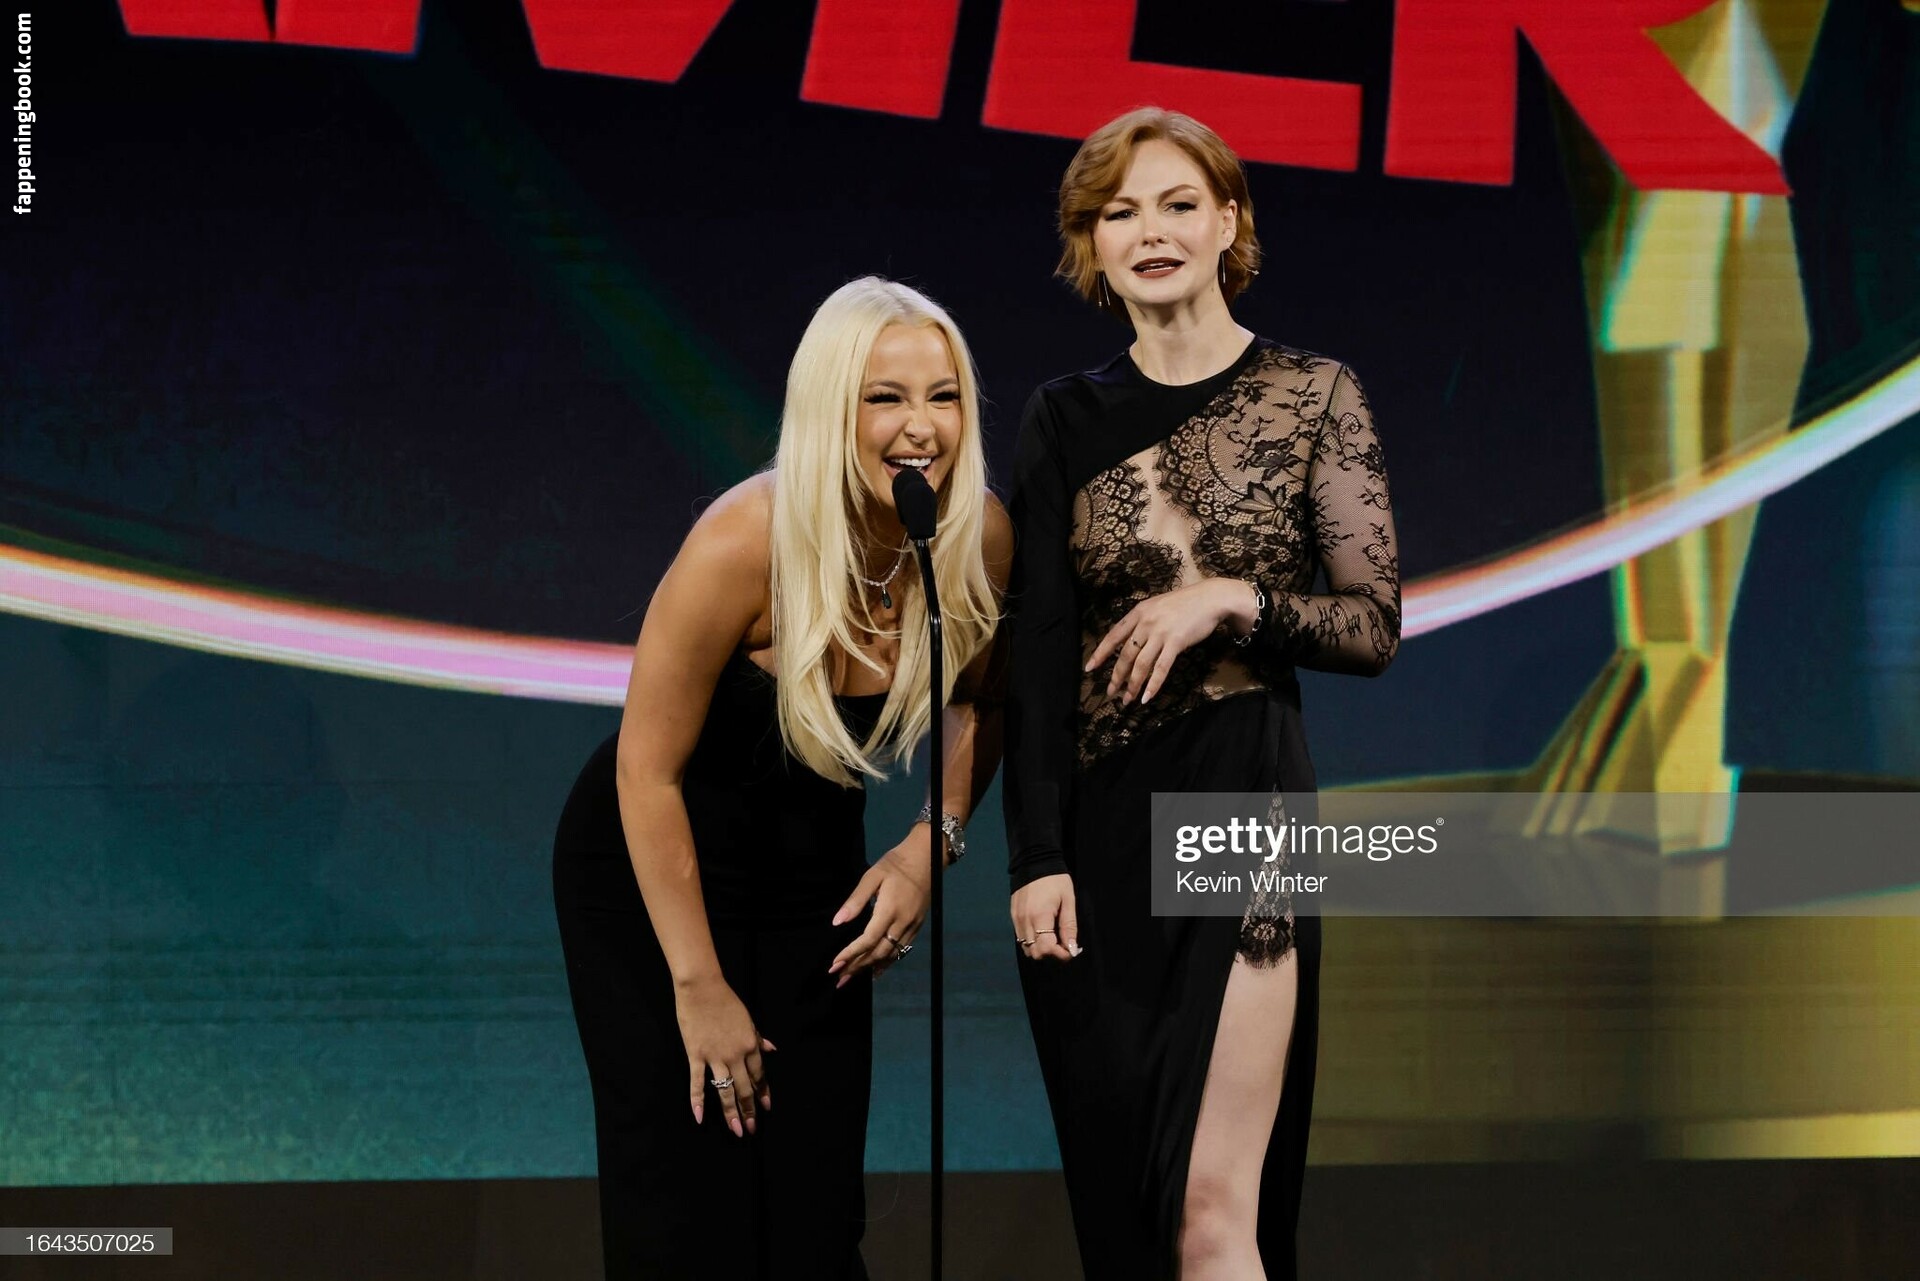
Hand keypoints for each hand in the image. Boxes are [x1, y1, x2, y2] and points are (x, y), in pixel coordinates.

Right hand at [675, 974, 775, 1136]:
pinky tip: (700, 1117)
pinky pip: (698, 1082)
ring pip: (725, 1090)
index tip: (767, 1108)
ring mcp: (715, 1057)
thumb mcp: (748, 1019)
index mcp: (750, 1045)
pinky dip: (697, 1100)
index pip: (759, 1075)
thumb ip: (758, 1038)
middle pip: (745, 1088)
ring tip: (737, 1130)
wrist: (702, 988)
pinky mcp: (696, 1056)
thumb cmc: (726, 1001)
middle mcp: (736, 1055)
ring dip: (731, 1112)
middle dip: (750, 1110)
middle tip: (752, 1129)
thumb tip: (772, 1049)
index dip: (763, 1092)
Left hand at [828, 825, 932, 987]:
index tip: (835, 965)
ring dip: (870, 967)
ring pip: (891, 954)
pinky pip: (902, 950)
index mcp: (889, 910)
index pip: (868, 940)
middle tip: (839, 978)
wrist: (928, 857)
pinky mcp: (917, 925)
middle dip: (857, 967)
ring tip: (852, 977)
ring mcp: (912, 926)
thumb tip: (837, 922)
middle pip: (878, 952)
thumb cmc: (896, 863)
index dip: (850, 954)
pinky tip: (877, 970)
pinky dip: (888, 962)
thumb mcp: (872, 876)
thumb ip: (856, 900)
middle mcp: (902, 922)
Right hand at [1011, 873, 1079, 962]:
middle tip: (1064, 945)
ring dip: (1041, 950)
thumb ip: (1069, 926)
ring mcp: (1017, 919)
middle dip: (1052, 955)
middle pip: (1035, 953)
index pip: (1046, 949)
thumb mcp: (1068, 900)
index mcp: (1040, 916)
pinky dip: (1033, 942)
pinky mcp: (1013, 916)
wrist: (1033, 861)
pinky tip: (1043, 933)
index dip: (1060, 955)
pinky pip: (1021, 939)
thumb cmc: (1055, 880)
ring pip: (1026, 949)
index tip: (1071, 951)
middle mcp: (1025, 921)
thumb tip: (1072, 948)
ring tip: (1054, 939)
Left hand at [1086, 578, 1255, 704]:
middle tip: (1110, 692)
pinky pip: (1161, 668)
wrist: (1210, 598)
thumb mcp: (1156, 607)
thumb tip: (1130, 643)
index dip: (1100, 653)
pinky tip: (1147, 697)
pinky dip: (1153, 684)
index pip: (1113, 636)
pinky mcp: (1176, 642)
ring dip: (1132, 685)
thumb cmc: (1184, 604)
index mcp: (1138, 612)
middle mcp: (1145, 622)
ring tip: (1127, 700)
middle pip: (1125, 654)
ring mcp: (1160, 632)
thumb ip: (1142, 622)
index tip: (1089, 668)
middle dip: (1116, 676)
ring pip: (1141, 664)